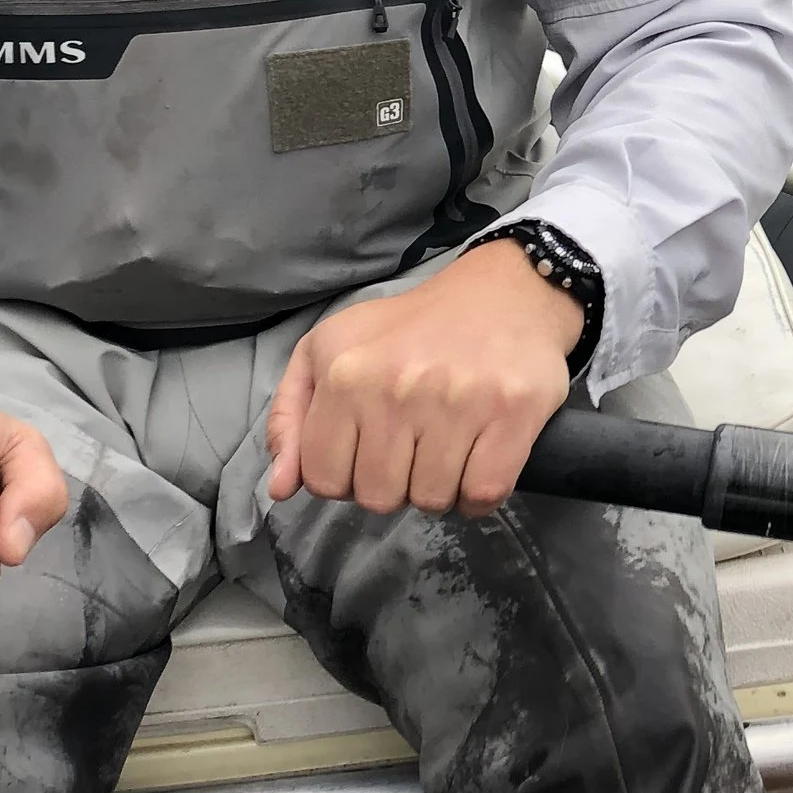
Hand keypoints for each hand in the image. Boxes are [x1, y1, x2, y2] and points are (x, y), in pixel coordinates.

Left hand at [266, 244, 585, 516]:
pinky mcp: (512, 413)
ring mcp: (458, 402)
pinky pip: (482, 494)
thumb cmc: (410, 328)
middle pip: (379, 497)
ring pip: (431, 500)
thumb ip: (291, 417)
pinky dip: (478, 496)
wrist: (503, 293)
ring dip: (438, 488)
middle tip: (412, 448)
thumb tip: (280, 488)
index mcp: (345, 374)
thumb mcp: (327, 351)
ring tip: (447, 450)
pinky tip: (478, 464)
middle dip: (393, 484)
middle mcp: (397, 389)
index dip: (345, 476)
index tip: (369, 450)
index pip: (323, 479)